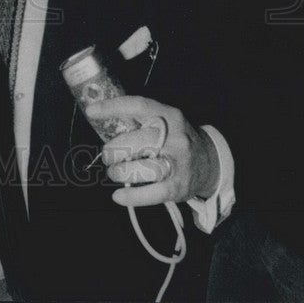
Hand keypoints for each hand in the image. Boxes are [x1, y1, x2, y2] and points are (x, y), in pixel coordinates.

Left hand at [85, 95, 219, 206]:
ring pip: (143, 168)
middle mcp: (175, 138)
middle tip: (107, 155)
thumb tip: (102, 121)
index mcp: (169, 116)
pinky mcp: (179, 186)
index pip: (138, 106)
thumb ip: (139, 120)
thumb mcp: (164, 120)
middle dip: (113, 150)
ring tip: (114, 172)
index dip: (112, 107)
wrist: (211, 162)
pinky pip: (153, 193)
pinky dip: (132, 196)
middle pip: (137, 141)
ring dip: (120, 172)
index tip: (92, 111)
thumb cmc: (176, 139)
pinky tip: (118, 195)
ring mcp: (178, 163)